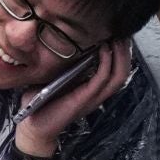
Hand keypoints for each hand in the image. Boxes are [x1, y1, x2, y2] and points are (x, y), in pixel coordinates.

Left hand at [14, 39, 133, 159]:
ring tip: (117, 38)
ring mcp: (92, 97)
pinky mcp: (84, 99)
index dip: (122, 52)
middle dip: (126, 51)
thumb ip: (64, 63)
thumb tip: (65, 40)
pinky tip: (103, 48)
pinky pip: (102, 78)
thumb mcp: (54, 78)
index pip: (116, 70)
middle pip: (123, 72)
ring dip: (121, 55)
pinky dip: (106, 62)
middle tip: (122, 33)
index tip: (118, 34)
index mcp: (91, 89)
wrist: (32, 126)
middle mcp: (96, 94)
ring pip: (119, 76)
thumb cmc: (39, 102)